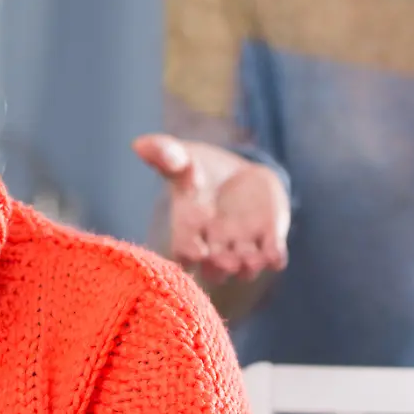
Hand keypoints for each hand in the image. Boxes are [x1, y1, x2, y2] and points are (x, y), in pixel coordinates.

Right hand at [134, 134, 289, 282]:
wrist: (237, 174)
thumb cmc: (200, 169)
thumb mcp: (183, 158)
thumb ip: (165, 154)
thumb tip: (139, 144)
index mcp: (190, 228)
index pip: (184, 250)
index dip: (190, 252)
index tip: (196, 251)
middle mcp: (214, 244)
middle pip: (215, 269)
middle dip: (220, 267)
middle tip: (225, 259)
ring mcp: (242, 244)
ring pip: (244, 269)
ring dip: (248, 267)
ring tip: (250, 259)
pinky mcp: (268, 239)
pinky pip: (273, 258)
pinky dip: (274, 258)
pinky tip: (275, 252)